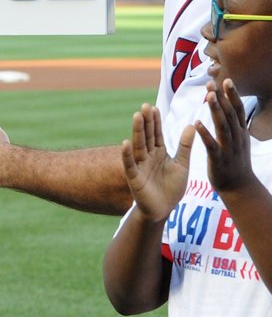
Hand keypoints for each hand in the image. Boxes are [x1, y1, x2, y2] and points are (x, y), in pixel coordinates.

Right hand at [121, 104, 193, 220]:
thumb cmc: (172, 188)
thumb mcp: (182, 164)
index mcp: (159, 152)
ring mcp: (140, 166)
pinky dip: (127, 154)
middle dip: (146, 122)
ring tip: (136, 117)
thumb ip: (185, 146)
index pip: (156, 133)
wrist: (164, 209)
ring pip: (139, 146)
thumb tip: (192, 125)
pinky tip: (125, 143)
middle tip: (145, 106)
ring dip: (137, 132)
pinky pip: (130, 164)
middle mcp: (148, 156)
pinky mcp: (134, 178)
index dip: (155, 121)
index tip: (153, 107)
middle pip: (147, 136)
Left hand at [197, 79, 256, 195]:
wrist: (239, 188)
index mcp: (240, 133)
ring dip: (216, 110)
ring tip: (209, 95)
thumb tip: (227, 107)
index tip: (227, 80)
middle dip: (223, 97)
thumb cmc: (235, 162)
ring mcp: (229, 149)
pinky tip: (197, 123)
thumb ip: (232, 125)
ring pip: (223, 126)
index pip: (238, 111)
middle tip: (214, 81)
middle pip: (230, 114)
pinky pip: (212, 145)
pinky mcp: (219, 160)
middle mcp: (237, 138)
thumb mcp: (237, 141)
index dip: (233, 95)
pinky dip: (205, 133)